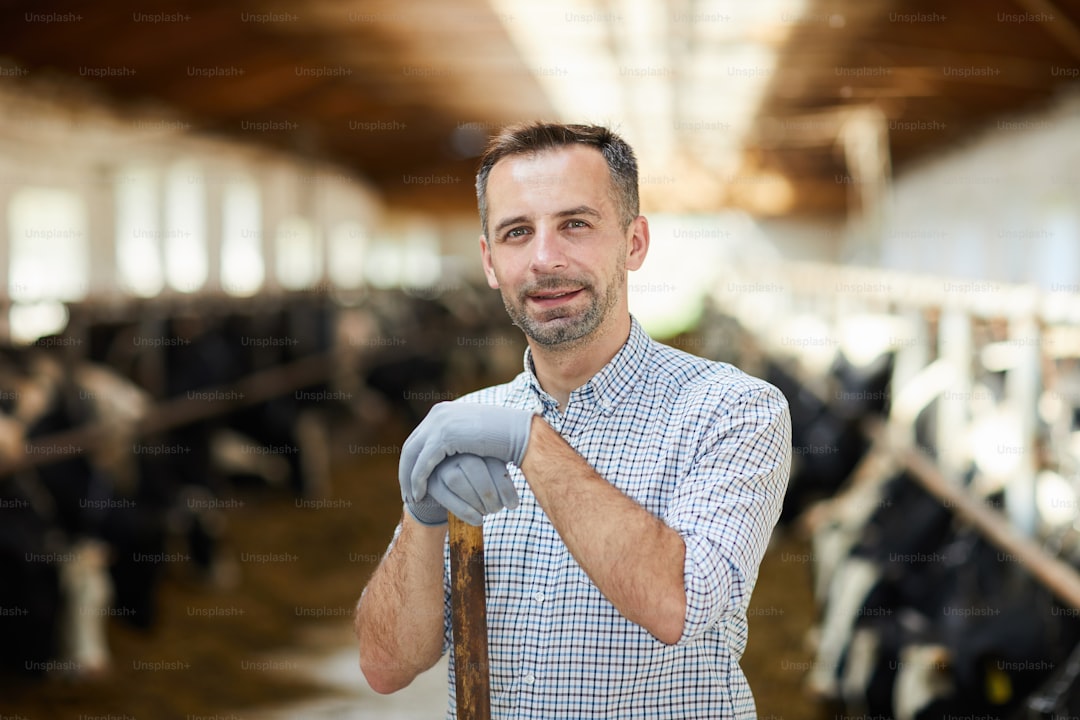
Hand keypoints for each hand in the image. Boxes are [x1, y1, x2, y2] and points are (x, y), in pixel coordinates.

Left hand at [399, 402, 533, 505]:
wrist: (519, 432)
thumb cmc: (504, 437)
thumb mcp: (475, 435)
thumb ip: (460, 438)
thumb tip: (452, 449)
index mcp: (444, 411)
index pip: (419, 438)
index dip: (413, 461)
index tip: (413, 480)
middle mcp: (438, 414)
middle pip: (411, 446)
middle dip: (406, 471)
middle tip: (407, 492)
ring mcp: (439, 423)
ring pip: (413, 455)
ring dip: (409, 478)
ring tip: (412, 497)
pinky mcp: (444, 436)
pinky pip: (423, 462)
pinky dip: (418, 480)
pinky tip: (419, 494)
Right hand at [404, 453, 518, 525]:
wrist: (450, 485)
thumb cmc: (481, 479)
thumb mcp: (495, 470)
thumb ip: (510, 470)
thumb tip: (538, 478)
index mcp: (479, 444)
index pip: (493, 462)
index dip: (505, 487)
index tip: (514, 506)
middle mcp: (458, 449)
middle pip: (474, 468)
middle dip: (489, 494)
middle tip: (498, 510)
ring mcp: (441, 464)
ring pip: (457, 479)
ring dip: (476, 501)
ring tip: (489, 513)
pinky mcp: (430, 481)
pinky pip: (445, 494)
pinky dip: (464, 511)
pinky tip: (478, 521)